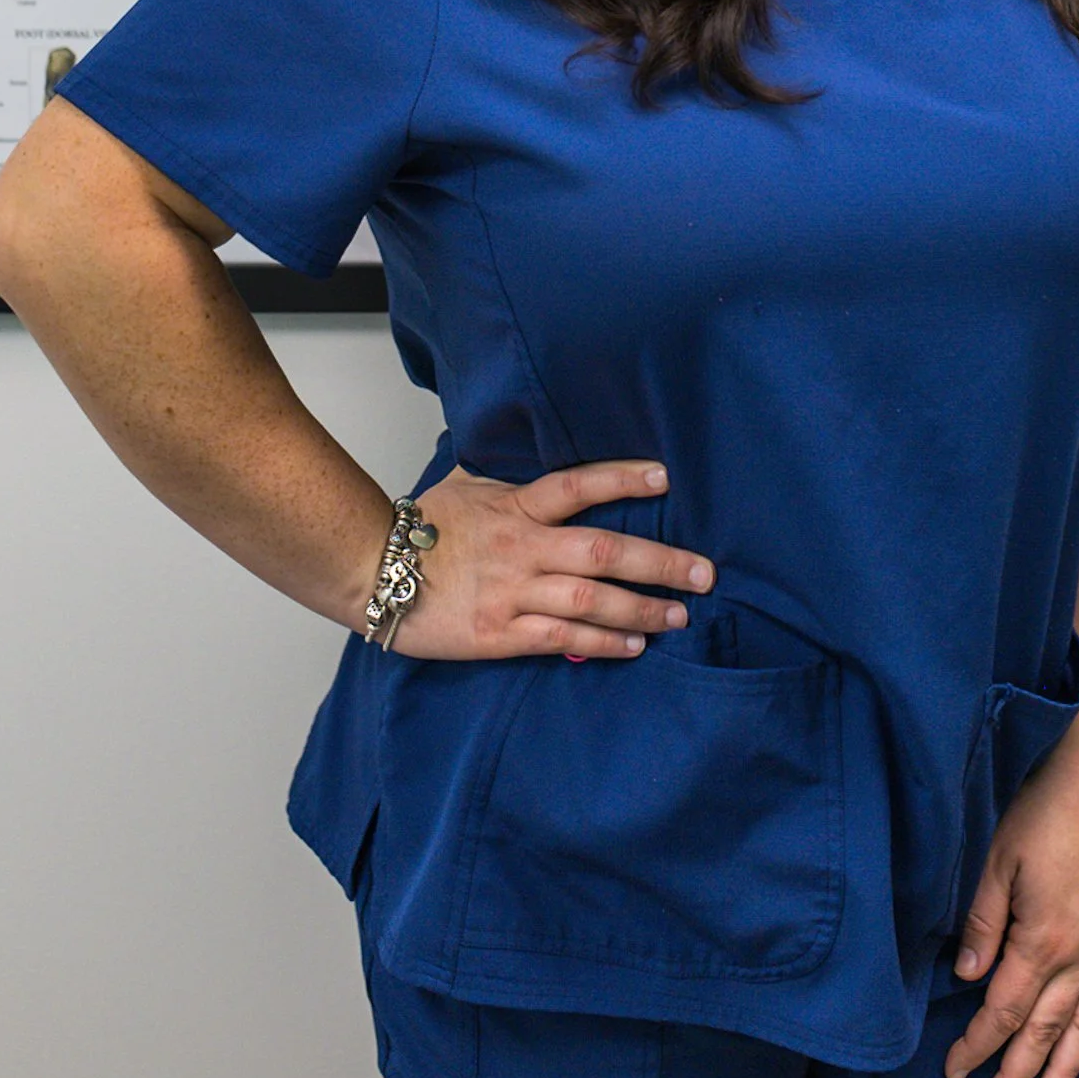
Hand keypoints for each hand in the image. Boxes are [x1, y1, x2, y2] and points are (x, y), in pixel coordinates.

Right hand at [379, 460, 715, 660]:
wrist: (374, 571)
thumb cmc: (422, 525)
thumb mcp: (465, 482)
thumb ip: (506, 466)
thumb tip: (529, 432)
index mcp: (515, 506)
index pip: (576, 485)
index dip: (622, 479)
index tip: (665, 478)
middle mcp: (521, 547)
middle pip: (602, 551)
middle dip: (660, 563)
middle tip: (704, 573)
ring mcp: (512, 592)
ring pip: (590, 600)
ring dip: (642, 609)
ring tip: (680, 615)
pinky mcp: (500, 633)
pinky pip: (562, 638)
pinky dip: (602, 642)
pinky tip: (635, 646)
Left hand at [943, 753, 1078, 1077]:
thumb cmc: (1045, 812)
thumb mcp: (997, 862)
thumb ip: (982, 923)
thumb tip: (966, 975)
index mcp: (1041, 940)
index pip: (1002, 1009)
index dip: (977, 1045)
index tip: (956, 1071)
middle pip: (1043, 1030)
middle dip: (1017, 1075)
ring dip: (1066, 1070)